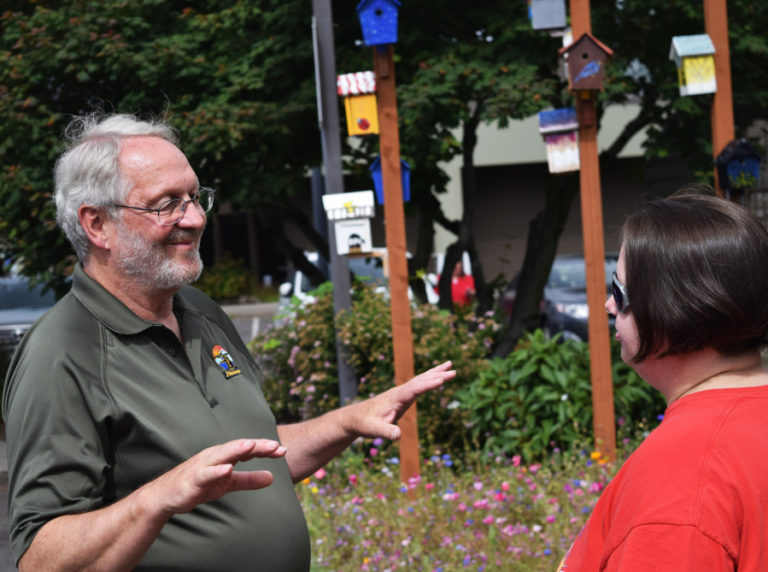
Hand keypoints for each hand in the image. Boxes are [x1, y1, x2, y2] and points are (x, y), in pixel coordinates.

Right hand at [140, 439, 286, 518]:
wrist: (166, 497)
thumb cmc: (197, 486)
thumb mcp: (227, 484)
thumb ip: (248, 480)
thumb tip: (272, 478)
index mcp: (224, 456)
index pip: (247, 449)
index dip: (264, 449)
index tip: (283, 450)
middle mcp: (215, 456)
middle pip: (238, 447)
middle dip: (257, 446)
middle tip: (276, 446)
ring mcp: (203, 465)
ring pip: (222, 455)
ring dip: (237, 449)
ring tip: (252, 446)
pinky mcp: (193, 479)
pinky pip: (206, 473)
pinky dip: (217, 470)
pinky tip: (228, 469)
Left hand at [343, 361, 455, 440]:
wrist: (355, 417)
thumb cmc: (364, 424)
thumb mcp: (374, 430)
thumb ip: (386, 432)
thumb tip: (398, 436)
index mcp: (395, 398)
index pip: (414, 389)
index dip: (428, 384)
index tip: (442, 379)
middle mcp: (399, 391)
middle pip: (420, 380)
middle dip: (437, 375)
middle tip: (453, 370)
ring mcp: (401, 392)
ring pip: (420, 379)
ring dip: (435, 372)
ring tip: (450, 364)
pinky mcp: (402, 396)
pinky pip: (418, 384)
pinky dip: (429, 379)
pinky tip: (436, 376)